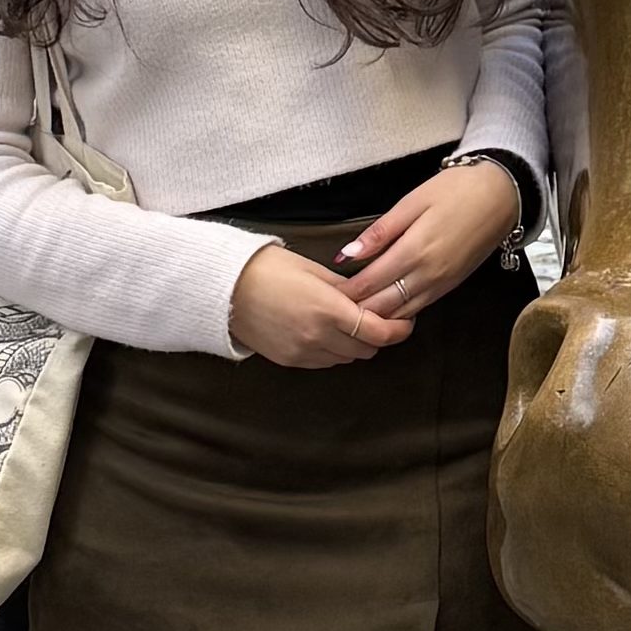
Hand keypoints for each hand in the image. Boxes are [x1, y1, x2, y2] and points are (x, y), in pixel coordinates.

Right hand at [228, 244, 400, 366]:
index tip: (406, 321)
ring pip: (347, 358)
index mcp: (328, 310)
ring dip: (356, 344)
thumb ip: (346, 289)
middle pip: (367, 348)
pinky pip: (324, 361)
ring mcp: (303, 352)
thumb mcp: (314, 271)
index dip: (399, 330)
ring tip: (352, 323)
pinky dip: (334, 350)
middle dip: (378, 335)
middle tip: (379, 317)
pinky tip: (329, 332)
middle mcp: (318, 337)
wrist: (224, 289)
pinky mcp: (289, 361)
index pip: (378, 332)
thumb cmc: (268, 269)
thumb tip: (368, 297)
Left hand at [336, 160, 520, 322]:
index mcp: (415, 250)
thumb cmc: (457, 190)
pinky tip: (385, 309)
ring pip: (401, 313)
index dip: (346, 292)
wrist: (502, 195)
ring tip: (353, 314)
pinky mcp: (451, 286)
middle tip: (332, 309)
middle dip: (356, 310)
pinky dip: (398, 313)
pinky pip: (419, 308)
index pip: (370, 283)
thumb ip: (380, 232)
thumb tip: (348, 253)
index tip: (326, 294)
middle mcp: (429, 274)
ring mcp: (442, 283)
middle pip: (383, 305)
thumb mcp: (412, 201)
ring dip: (376, 316)